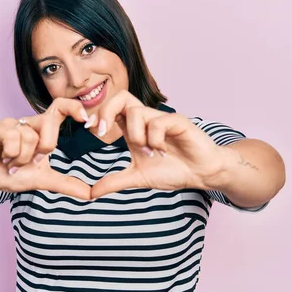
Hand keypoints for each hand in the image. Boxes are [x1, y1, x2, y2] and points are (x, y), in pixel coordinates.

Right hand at [0, 98, 91, 199]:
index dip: (74, 107)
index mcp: (43, 131)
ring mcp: (12, 124)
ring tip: (11, 162)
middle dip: (45, 147)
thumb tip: (89, 194)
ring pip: (30, 134)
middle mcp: (29, 124)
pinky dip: (11, 152)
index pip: (61, 107)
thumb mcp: (41, 180)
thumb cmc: (9, 173)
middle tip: (32, 161)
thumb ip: (64, 184)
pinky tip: (2, 156)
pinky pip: (12, 135)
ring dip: (22, 157)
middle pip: (50, 122)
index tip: (85, 120)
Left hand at [88, 91, 228, 197]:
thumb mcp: (138, 178)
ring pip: (136, 112)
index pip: (112, 109)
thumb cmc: (173, 170)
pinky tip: (163, 151)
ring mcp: (162, 118)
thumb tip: (90, 194)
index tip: (91, 129)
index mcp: (135, 128)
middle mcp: (147, 119)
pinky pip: (157, 122)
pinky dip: (154, 139)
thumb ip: (115, 182)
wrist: (201, 174)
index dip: (98, 115)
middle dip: (106, 112)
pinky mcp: (177, 121)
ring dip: (135, 135)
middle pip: (121, 97)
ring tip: (148, 152)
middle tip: (103, 133)